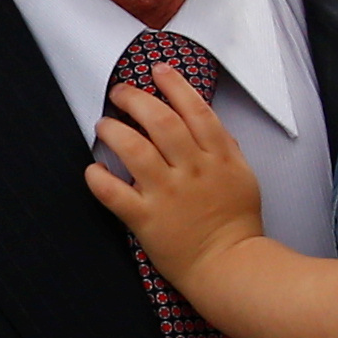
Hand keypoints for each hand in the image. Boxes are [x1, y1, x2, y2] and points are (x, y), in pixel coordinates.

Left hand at [86, 75, 268, 287]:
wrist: (230, 267)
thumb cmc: (237, 225)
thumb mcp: (243, 177)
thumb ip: (225, 148)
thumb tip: (207, 124)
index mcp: (218, 157)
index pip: (195, 109)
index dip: (174, 85)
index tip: (157, 71)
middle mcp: (192, 170)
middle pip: (160, 120)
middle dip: (135, 98)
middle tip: (120, 92)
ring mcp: (168, 194)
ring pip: (134, 149)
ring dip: (113, 130)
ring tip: (104, 124)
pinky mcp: (147, 219)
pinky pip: (114, 193)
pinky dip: (98, 178)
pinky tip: (93, 170)